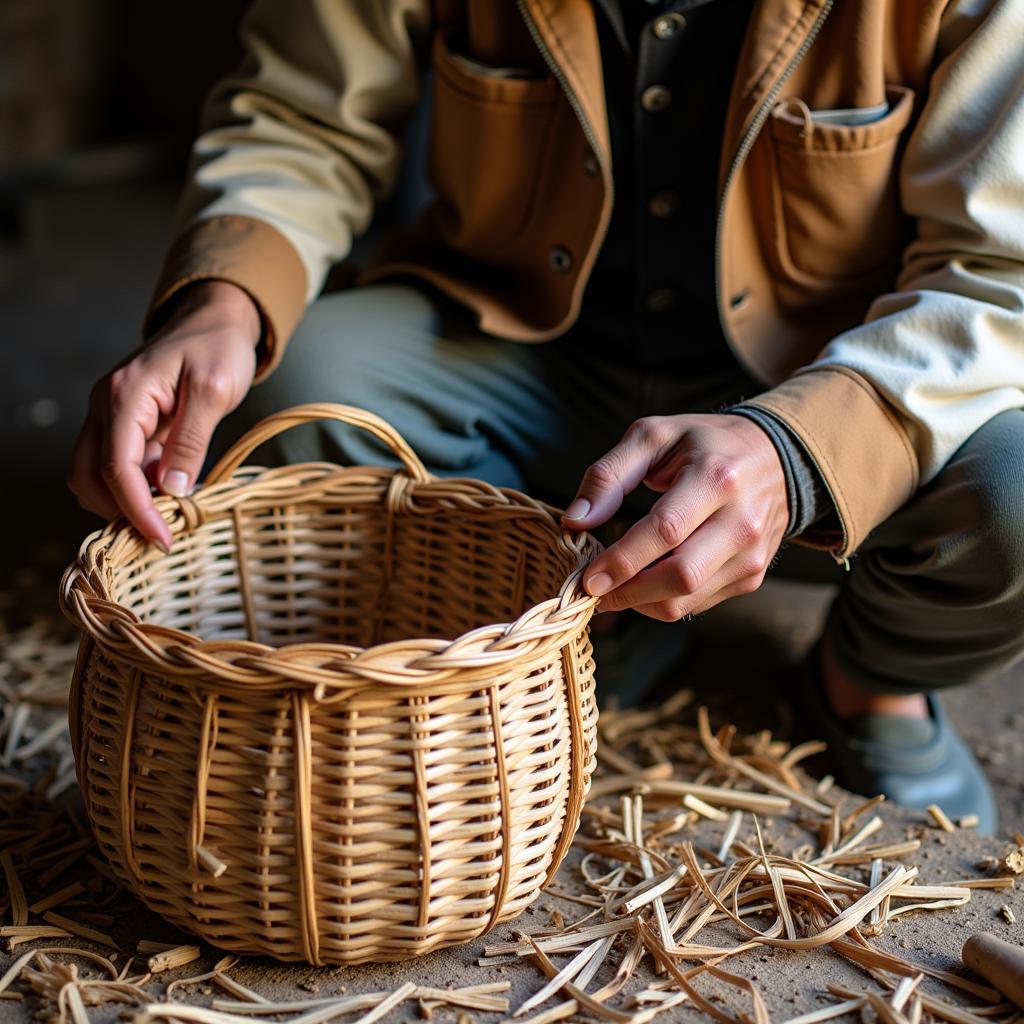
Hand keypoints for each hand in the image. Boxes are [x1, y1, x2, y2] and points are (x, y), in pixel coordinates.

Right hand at [68, 281, 260, 550]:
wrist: (215, 319)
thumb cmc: (218, 346)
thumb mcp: (214, 390)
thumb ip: (191, 440)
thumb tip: (171, 489)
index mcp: (125, 395)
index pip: (115, 467)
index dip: (136, 509)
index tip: (163, 539)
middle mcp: (106, 405)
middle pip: (89, 476)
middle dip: (120, 511)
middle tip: (164, 534)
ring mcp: (111, 414)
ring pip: (95, 473)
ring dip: (124, 500)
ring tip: (170, 515)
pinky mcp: (125, 423)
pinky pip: (118, 464)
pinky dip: (136, 486)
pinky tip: (170, 494)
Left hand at [562, 414, 788, 619]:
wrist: (776, 456)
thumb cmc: (704, 443)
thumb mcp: (653, 436)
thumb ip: (608, 475)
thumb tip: (575, 521)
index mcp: (716, 478)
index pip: (665, 531)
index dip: (622, 560)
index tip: (587, 578)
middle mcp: (741, 521)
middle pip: (679, 577)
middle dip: (627, 592)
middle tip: (593, 590)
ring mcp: (752, 554)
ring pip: (685, 600)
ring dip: (640, 601)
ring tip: (614, 584)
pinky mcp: (752, 575)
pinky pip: (696, 604)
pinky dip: (662, 599)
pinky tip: (646, 580)